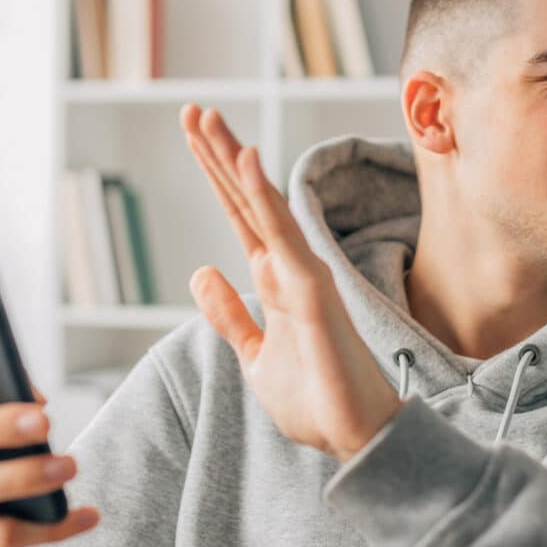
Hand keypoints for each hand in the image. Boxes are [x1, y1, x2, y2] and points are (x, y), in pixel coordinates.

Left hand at [180, 103, 402, 461]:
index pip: (239, 215)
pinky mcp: (312, 291)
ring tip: (207, 119)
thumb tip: (198, 271)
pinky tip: (245, 160)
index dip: (217, 175)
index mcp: (273, 279)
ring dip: (234, 160)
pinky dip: (264, 196)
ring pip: (262, 205)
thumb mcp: (254, 355)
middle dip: (218, 153)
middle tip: (193, 109)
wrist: (354, 437)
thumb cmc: (314, 398)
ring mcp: (302, 274)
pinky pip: (283, 235)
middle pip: (246, 199)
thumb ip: (229, 315)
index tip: (195, 136)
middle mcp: (288, 267)